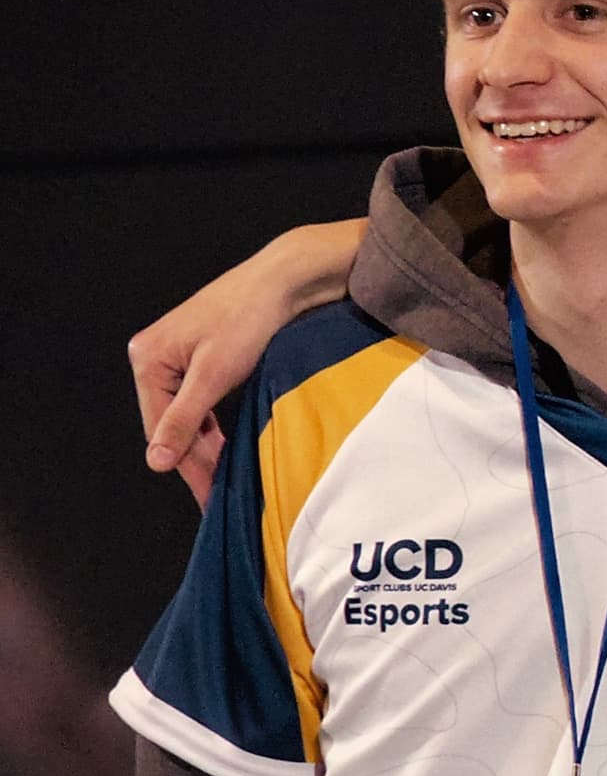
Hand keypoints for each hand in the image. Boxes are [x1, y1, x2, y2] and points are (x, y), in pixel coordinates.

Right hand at [132, 219, 362, 501]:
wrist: (289, 278)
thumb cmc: (251, 318)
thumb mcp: (214, 375)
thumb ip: (185, 419)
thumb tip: (156, 461)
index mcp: (148, 358)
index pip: (161, 425)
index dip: (186, 463)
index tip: (206, 496)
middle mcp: (157, 356)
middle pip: (174, 421)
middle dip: (198, 458)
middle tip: (218, 496)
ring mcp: (182, 356)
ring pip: (192, 413)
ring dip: (210, 444)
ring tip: (228, 479)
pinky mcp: (207, 356)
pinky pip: (206, 400)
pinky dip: (219, 424)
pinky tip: (232, 448)